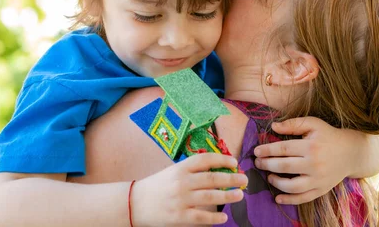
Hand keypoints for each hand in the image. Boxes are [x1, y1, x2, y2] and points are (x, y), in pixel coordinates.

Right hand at [130, 153, 247, 225]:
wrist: (135, 203)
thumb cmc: (157, 186)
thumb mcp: (172, 172)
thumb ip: (191, 171)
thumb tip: (219, 170)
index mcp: (180, 168)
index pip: (205, 160)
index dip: (222, 159)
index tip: (234, 163)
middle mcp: (181, 182)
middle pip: (211, 178)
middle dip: (231, 178)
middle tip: (244, 179)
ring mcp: (181, 200)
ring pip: (210, 196)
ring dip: (228, 195)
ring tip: (240, 195)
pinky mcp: (179, 216)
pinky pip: (201, 217)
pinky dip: (214, 217)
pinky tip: (224, 217)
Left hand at [253, 117, 363, 204]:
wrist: (351, 153)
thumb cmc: (328, 136)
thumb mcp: (313, 124)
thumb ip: (293, 124)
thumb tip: (273, 126)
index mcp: (311, 146)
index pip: (283, 149)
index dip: (267, 150)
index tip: (256, 151)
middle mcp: (314, 164)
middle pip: (284, 167)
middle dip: (267, 165)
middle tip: (258, 163)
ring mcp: (318, 179)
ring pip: (292, 186)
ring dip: (276, 182)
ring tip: (269, 176)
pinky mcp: (322, 189)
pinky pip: (303, 198)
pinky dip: (289, 200)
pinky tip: (278, 197)